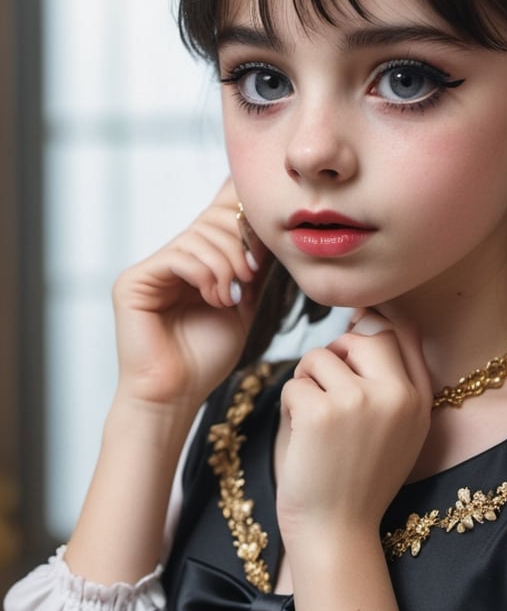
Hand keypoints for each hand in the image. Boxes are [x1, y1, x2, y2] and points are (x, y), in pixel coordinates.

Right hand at [112, 179, 267, 412]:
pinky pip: (177, 255)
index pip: (217, 216)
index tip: (264, 244)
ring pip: (197, 236)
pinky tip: (215, 298)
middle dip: (240, 244)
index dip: (243, 215)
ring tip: (231, 297)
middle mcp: (170, 260)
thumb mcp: (243, 304)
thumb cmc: (206, 358)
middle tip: (250, 276)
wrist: (176, 395)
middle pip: (211, 220)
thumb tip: (268, 231)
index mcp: (194, 262)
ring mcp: (150, 269)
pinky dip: (204, 273)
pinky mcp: (133, 281)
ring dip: (225, 264)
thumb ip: (252, 268)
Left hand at [277, 312, 432, 545]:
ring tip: (313, 417)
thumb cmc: (360, 479)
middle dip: (335, 354)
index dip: (372, 328)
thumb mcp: (401, 430)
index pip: (402, 332)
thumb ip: (396, 379)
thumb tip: (368, 318)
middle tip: (324, 388)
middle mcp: (397, 395)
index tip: (351, 352)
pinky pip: (295, 383)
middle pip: (360, 337)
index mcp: (419, 398)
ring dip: (307, 381)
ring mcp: (360, 401)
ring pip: (321, 357)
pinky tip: (302, 435)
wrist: (338, 531)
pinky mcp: (322, 413)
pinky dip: (290, 406)